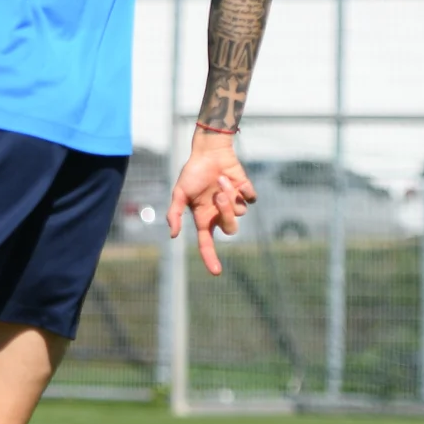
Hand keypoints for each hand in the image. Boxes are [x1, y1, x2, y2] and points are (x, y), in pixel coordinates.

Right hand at [167, 130, 255, 276]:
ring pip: (239, 211)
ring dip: (230, 194)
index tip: (216, 272)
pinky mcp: (245, 191)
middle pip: (230, 229)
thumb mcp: (179, 193)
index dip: (210, 258)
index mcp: (204, 217)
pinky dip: (244, 190)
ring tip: (221, 178)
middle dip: (226, 213)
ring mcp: (233, 203)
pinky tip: (235, 179)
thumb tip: (173, 235)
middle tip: (218, 195)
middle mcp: (219, 214)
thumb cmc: (192, 172)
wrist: (209, 152)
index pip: (207, 243)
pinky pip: (250, 199)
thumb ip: (174, 214)